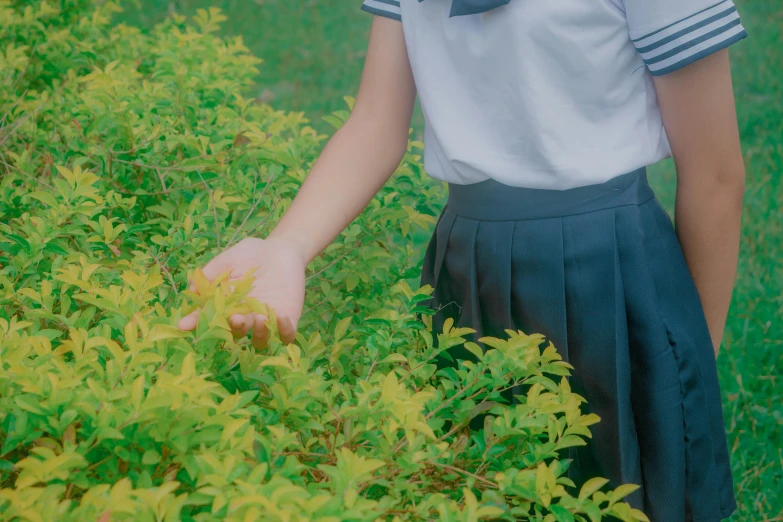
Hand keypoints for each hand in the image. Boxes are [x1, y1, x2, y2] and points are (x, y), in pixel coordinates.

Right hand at [177, 237, 306, 348]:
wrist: (280, 249)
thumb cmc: (251, 254)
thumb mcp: (227, 260)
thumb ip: (211, 274)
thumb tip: (191, 290)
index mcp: (227, 306)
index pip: (209, 318)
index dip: (196, 322)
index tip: (183, 324)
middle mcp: (245, 318)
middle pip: (235, 333)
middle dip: (233, 328)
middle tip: (235, 317)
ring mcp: (266, 320)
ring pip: (260, 341)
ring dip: (258, 334)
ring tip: (259, 318)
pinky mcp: (288, 318)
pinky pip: (286, 335)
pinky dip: (284, 331)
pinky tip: (281, 316)